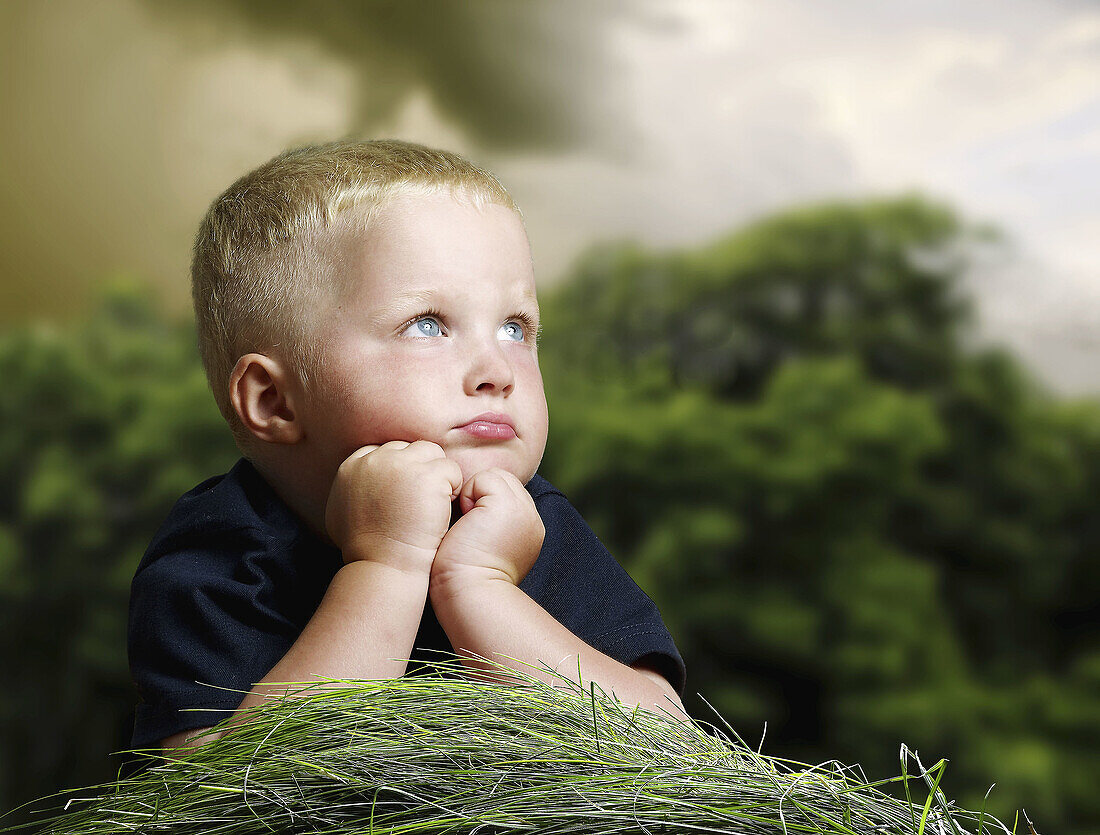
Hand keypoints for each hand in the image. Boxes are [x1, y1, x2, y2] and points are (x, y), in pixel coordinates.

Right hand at [325, 441, 463, 572]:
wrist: (383, 565)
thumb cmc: (366, 548)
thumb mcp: (341, 512)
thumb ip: (353, 487)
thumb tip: (364, 478)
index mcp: (352, 466)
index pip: (385, 450)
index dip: (401, 470)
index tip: (406, 493)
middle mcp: (375, 460)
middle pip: (409, 448)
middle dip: (420, 470)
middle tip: (422, 500)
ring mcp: (401, 464)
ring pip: (431, 452)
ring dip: (437, 474)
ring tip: (433, 502)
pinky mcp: (427, 475)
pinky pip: (450, 469)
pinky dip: (452, 487)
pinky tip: (443, 508)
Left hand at [431, 468, 544, 591]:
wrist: (470, 594)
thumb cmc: (465, 578)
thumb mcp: (487, 548)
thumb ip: (492, 524)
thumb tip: (473, 507)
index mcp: (529, 530)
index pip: (508, 493)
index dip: (484, 502)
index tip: (472, 530)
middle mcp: (532, 517)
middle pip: (504, 480)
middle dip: (481, 494)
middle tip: (469, 526)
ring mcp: (523, 509)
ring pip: (496, 476)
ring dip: (475, 494)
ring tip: (469, 524)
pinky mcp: (507, 504)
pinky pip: (484, 478)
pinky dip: (468, 493)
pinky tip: (466, 520)